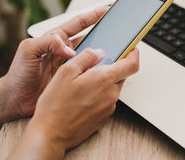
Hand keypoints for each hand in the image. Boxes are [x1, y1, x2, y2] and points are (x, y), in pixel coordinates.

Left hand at [1, 7, 107, 118]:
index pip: (78, 23)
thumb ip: (47, 42)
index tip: (106, 10)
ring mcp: (70, 65)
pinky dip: (98, 70)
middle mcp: (65, 50)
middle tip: (117, 31)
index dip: (93, 15)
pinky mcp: (72, 79)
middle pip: (89, 37)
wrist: (15, 99)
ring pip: (92, 55)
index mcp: (56, 38)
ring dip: (103, 52)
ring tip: (116, 51)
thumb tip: (68, 48)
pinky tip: (106, 70)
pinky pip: (89, 72)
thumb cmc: (18, 73)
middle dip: (104, 33)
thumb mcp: (28, 50)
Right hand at [9, 48, 138, 158]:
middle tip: (93, 67)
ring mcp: (109, 108)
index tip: (131, 49)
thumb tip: (100, 52)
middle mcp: (111, 94)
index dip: (134, 54)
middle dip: (111, 69)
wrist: (50, 134)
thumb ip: (86, 57)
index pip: (132, 64)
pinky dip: (98, 96)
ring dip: (103, 83)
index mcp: (104, 80)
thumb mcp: (66, 72)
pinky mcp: (103, 118)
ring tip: (82, 85)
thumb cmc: (55, 104)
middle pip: (121, 76)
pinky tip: (81, 98)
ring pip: (112, 89)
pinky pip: (106, 101)